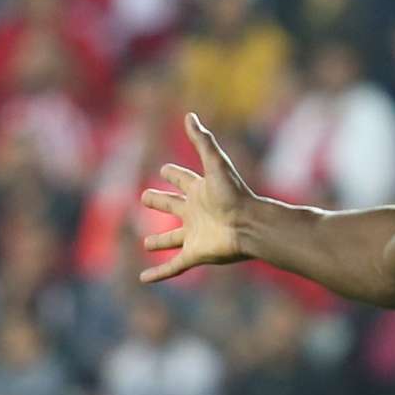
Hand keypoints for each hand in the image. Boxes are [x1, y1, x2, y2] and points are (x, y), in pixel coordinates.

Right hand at [136, 114, 260, 283]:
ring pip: (171, 238)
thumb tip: (189, 115)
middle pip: (173, 206)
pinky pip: (172, 266)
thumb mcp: (215, 163)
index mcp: (200, 191)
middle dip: (160, 202)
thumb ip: (202, 141)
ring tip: (145, 242)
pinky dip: (158, 273)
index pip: (183, 179)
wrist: (250, 225)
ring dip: (159, 240)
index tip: (164, 169)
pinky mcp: (195, 254)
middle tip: (145, 197)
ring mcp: (194, 234)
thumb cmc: (234, 194)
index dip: (173, 174)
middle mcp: (196, 212)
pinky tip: (144, 279)